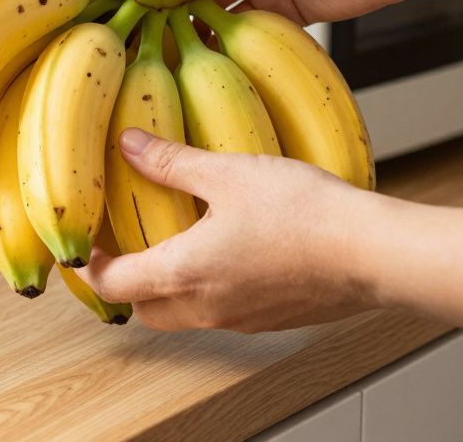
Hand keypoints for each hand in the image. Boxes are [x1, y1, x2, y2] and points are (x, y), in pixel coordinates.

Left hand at [80, 128, 385, 332]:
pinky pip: (224, 311)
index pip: (112, 285)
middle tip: (128, 242)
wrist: (374, 254)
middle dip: (127, 281)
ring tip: (179, 240)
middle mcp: (207, 307)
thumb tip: (130, 144)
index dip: (90, 264)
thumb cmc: (306, 215)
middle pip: (144, 309)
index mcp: (185, 274)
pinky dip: (212, 287)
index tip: (87, 241)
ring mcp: (242, 318)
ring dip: (170, 285)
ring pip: (184, 313)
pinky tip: (231, 248)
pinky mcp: (272, 317)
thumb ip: (172, 162)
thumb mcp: (229, 172)